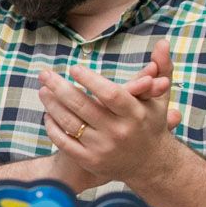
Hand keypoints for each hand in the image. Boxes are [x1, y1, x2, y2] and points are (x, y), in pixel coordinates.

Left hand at [38, 43, 182, 186]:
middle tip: (45, 74)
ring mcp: (102, 148)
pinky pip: (64, 142)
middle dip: (60, 88)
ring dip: (52, 105)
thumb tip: (162, 42)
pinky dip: (53, 128)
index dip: (90, 80)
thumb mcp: (160, 98)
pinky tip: (48, 114)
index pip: (110, 94)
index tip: (74, 68)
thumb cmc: (152, 124)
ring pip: (70, 123)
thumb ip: (162, 69)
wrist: (150, 165)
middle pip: (83, 106)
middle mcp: (118, 132)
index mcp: (135, 114)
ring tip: (43, 90)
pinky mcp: (90, 161)